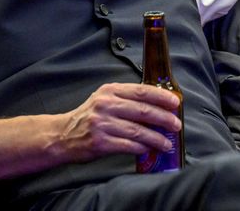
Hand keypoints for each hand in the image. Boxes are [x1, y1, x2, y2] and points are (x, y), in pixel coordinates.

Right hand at [56, 83, 180, 163]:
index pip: (141, 91)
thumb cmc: (88, 117)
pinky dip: (142, 148)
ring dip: (156, 138)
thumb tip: (158, 106)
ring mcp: (102, 124)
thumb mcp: (104, 100)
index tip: (175, 103)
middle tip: (176, 125)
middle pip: (143, 111)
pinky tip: (149, 150)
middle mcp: (106, 105)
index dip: (161, 96)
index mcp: (109, 91)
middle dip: (164, 119)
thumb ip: (126, 99)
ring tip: (166, 143)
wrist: (63, 134)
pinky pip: (128, 146)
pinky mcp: (100, 142)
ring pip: (138, 131)